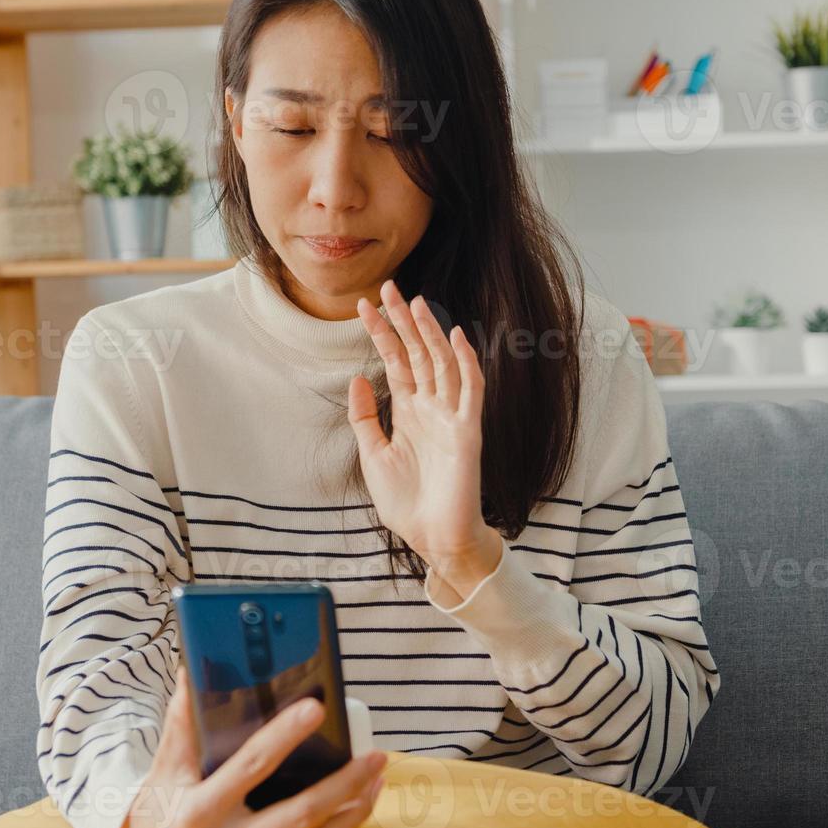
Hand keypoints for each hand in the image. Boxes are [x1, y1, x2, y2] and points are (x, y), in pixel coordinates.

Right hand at [117, 667, 387, 827]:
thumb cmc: (157, 811)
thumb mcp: (164, 768)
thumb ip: (181, 721)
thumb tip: (194, 671)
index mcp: (201, 809)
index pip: (250, 766)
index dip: (283, 736)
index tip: (315, 707)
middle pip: (300, 813)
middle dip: (344, 785)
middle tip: (375, 756)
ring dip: (353, 810)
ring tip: (377, 778)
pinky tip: (357, 807)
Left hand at [349, 279, 501, 593]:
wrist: (432, 539)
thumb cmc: (407, 502)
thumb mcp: (373, 455)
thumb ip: (366, 418)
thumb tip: (358, 379)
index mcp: (409, 412)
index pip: (396, 362)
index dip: (381, 334)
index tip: (364, 306)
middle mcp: (431, 408)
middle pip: (418, 354)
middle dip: (402, 322)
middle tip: (387, 288)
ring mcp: (451, 417)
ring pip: (442, 364)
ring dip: (429, 333)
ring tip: (414, 302)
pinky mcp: (468, 432)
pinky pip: (470, 390)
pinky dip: (465, 362)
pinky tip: (456, 336)